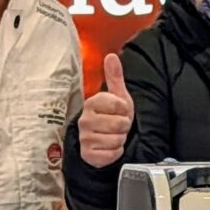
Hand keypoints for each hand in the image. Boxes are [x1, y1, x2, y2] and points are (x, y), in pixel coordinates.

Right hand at [77, 53, 133, 167]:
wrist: (103, 142)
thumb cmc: (112, 117)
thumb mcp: (118, 97)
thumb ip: (114, 77)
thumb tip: (111, 55)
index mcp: (92, 103)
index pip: (117, 104)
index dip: (124, 109)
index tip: (120, 112)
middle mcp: (85, 120)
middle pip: (119, 124)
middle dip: (123, 127)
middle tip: (117, 126)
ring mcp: (85, 138)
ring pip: (116, 139)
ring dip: (119, 140)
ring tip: (113, 136)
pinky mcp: (88, 154)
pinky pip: (111, 154)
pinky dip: (115, 152)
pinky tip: (109, 148)